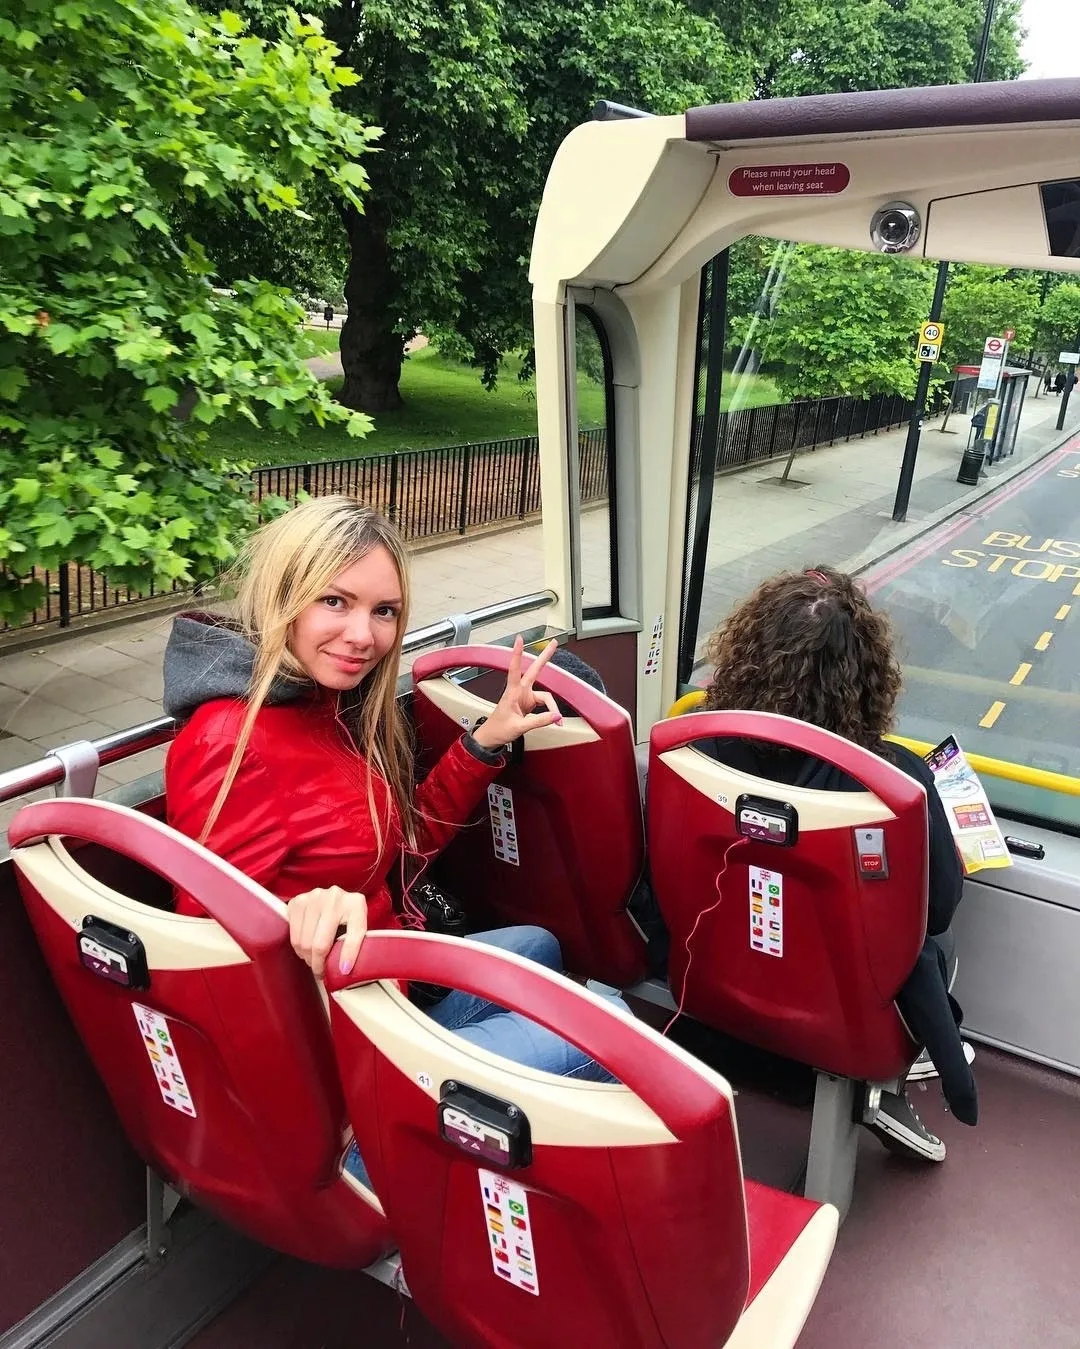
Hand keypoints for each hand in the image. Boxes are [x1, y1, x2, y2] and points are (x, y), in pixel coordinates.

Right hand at [288, 886, 367, 978]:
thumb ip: (354, 945)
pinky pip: (292, 934)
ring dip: (306, 956)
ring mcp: (313, 897)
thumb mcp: (358, 927)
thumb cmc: (347, 916)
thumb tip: (343, 970)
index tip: (342, 972)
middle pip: (319, 944)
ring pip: (303, 942)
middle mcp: (334, 897)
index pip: (352, 938)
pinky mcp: (297, 901)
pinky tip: (305, 946)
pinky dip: (297, 946)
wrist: (334, 898)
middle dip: (318, 963)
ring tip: (313, 958)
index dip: (346, 958)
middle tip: (320, 970)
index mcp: (355, 904)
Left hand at [471, 636, 560, 750]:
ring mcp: (525, 697)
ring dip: (552, 706)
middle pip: (535, 671)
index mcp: (513, 693)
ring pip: (545, 696)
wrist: (491, 738)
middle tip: (554, 643)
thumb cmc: (498, 730)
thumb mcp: (519, 727)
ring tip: (558, 720)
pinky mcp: (528, 704)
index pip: (515, 669)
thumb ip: (539, 721)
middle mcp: (520, 691)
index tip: (519, 639)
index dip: (518, 654)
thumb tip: (556, 716)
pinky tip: (554, 719)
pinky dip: (550, 711)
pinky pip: (544, 704)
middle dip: (545, 657)